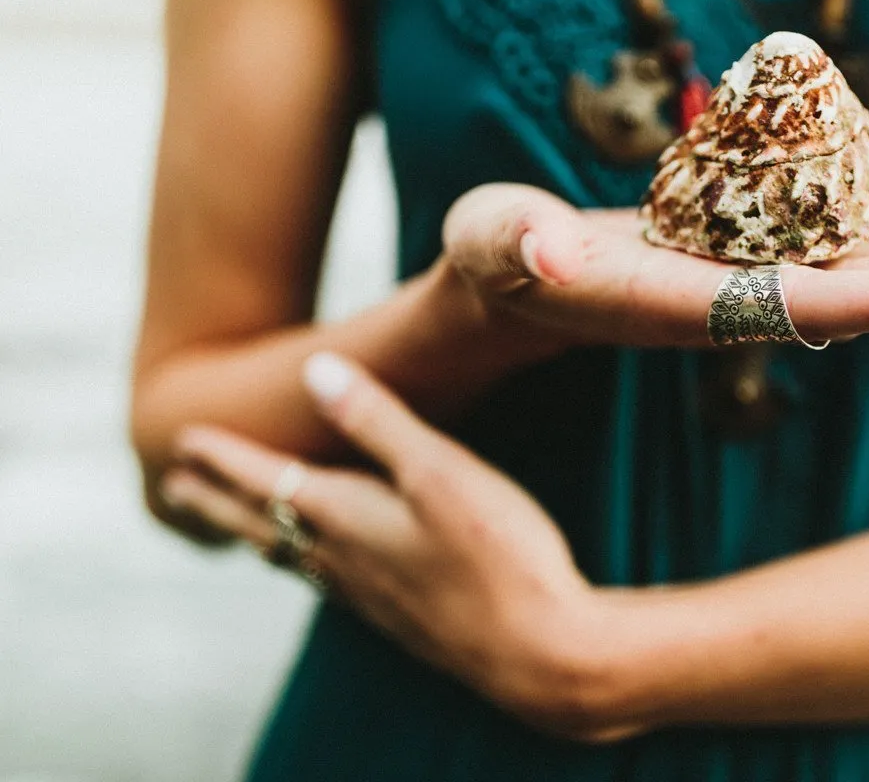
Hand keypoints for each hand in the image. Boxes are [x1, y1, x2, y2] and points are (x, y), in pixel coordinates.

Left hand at [159, 353, 632, 741]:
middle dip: (215, 500)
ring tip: (234, 523)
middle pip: (260, 524)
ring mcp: (369, 596)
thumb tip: (316, 370)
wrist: (540, 652)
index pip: (262, 479)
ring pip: (289, 559)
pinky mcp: (399, 617)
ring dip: (253, 533)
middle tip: (174, 485)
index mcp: (344, 517)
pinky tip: (321, 568)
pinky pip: (323, 583)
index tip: (180, 435)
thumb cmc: (496, 553)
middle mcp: (342, 561)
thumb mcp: (438, 470)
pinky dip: (298, 563)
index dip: (222, 455)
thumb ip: (377, 420)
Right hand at [441, 183, 868, 347]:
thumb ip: (509, 245)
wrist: (519, 291)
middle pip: (867, 297)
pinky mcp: (753, 264)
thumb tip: (538, 246)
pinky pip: (846, 256)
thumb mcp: (490, 244)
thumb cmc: (497, 262)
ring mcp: (754, 286)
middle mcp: (740, 305)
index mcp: (690, 306)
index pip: (806, 304)